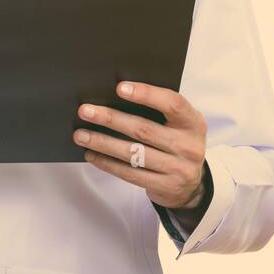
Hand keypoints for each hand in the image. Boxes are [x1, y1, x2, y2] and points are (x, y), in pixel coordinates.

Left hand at [73, 81, 208, 211]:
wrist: (190, 185)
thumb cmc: (177, 143)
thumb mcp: (180, 125)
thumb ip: (160, 111)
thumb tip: (116, 95)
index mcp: (193, 123)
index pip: (173, 104)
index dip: (147, 94)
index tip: (119, 88)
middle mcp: (188, 146)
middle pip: (144, 130)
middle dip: (111, 119)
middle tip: (86, 111)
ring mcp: (177, 169)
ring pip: (133, 153)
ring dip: (103, 142)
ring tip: (80, 134)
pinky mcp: (163, 186)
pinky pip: (129, 173)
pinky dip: (107, 162)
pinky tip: (92, 154)